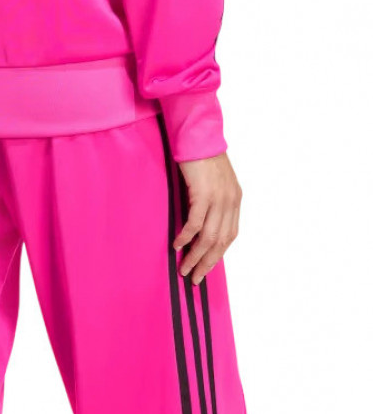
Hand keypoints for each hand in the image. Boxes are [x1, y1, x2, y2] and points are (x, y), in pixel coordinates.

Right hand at [173, 153, 241, 284]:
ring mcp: (219, 197)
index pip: (229, 236)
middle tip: (194, 278)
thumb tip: (198, 228)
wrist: (196, 134)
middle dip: (206, 263)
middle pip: (221, 241)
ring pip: (209, 237)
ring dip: (195, 256)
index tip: (204, 269)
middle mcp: (230, 201)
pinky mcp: (204, 193)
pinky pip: (195, 223)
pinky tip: (177, 246)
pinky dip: (186, 237)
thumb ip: (211, 204)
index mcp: (235, 200)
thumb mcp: (212, 183)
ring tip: (184, 268)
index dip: (217, 256)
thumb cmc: (200, 158)